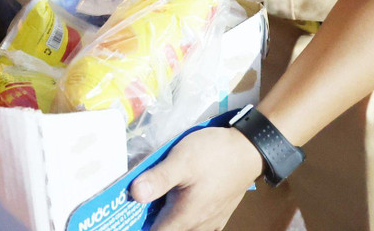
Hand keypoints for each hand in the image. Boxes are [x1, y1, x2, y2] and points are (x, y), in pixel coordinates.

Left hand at [128, 127, 262, 230]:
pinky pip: (195, 223)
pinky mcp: (218, 213)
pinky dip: (181, 217)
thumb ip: (158, 179)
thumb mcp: (182, 160)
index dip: (138, 225)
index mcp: (186, 216)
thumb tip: (134, 195)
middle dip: (150, 220)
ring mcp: (211, 221)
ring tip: (152, 199)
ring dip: (166, 218)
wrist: (250, 150)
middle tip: (134, 204)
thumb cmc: (214, 154)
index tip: (123, 214)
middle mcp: (199, 225)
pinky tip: (174, 199)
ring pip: (182, 228)